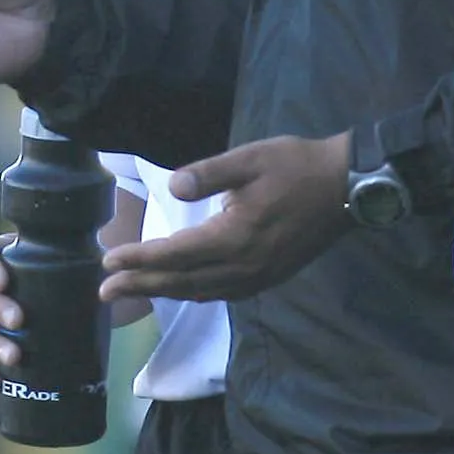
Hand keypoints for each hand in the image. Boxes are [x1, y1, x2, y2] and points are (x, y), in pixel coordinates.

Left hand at [102, 135, 351, 302]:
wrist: (349, 188)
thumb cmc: (298, 167)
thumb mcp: (251, 158)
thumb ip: (209, 174)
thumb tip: (174, 188)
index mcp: (235, 237)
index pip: (175, 255)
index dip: (139, 260)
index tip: (107, 261)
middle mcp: (243, 266)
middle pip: (182, 282)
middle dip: (141, 286)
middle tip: (104, 292)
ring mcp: (258, 277)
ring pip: (201, 293)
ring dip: (164, 293)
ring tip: (132, 292)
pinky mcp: (269, 278)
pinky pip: (222, 294)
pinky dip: (194, 293)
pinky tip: (181, 289)